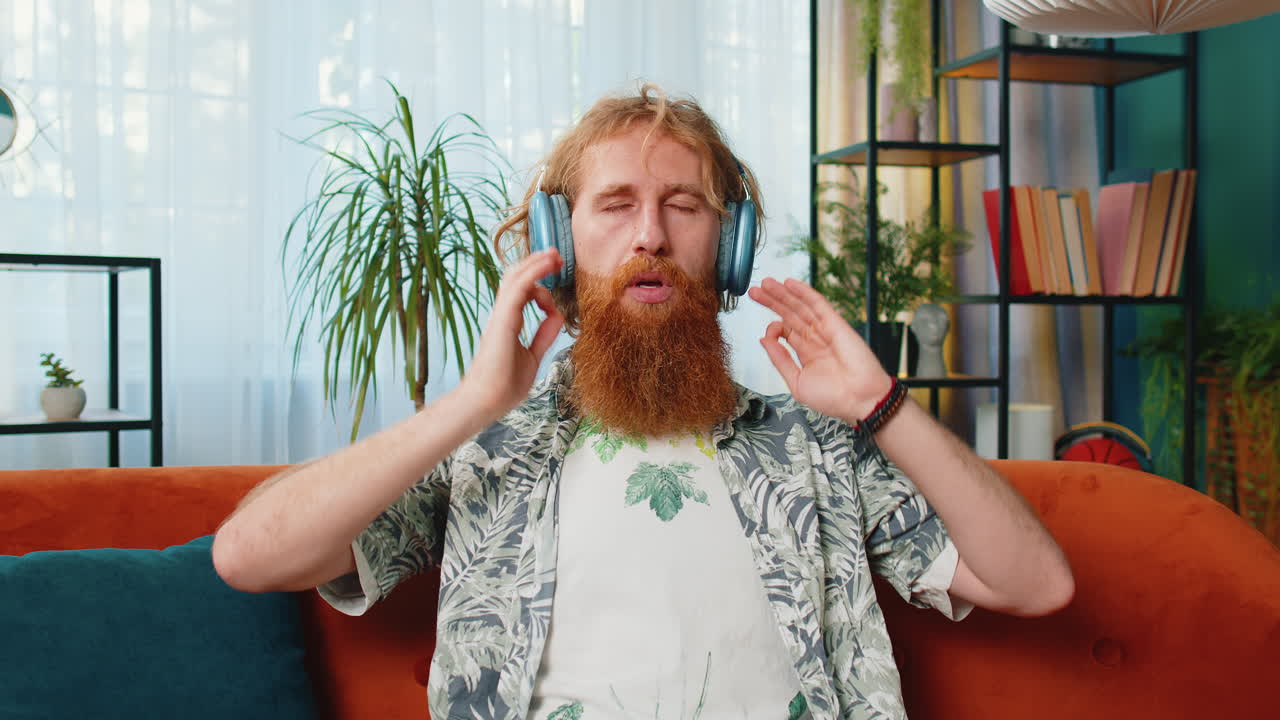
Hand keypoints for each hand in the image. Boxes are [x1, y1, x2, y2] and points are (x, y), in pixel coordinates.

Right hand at [460, 249, 565, 419]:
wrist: (485, 402)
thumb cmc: (504, 385)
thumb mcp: (532, 356)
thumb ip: (543, 336)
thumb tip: (558, 319)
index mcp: (507, 323)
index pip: (522, 292)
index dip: (541, 282)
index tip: (558, 278)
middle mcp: (502, 315)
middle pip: (516, 278)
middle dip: (536, 263)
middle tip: (556, 254)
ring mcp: (500, 316)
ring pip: (515, 278)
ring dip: (536, 262)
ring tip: (554, 253)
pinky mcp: (502, 321)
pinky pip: (518, 289)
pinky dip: (533, 273)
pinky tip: (547, 265)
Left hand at [748, 277, 892, 423]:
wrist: (860, 401)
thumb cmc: (834, 398)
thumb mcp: (796, 381)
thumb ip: (780, 360)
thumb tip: (764, 341)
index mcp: (808, 353)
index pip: (787, 331)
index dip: (773, 327)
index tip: (767, 333)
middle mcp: (816, 339)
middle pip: (790, 314)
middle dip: (772, 301)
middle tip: (755, 291)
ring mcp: (825, 330)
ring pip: (801, 306)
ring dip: (783, 293)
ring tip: (766, 283)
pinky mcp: (836, 324)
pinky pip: (818, 303)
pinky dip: (804, 292)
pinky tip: (789, 284)